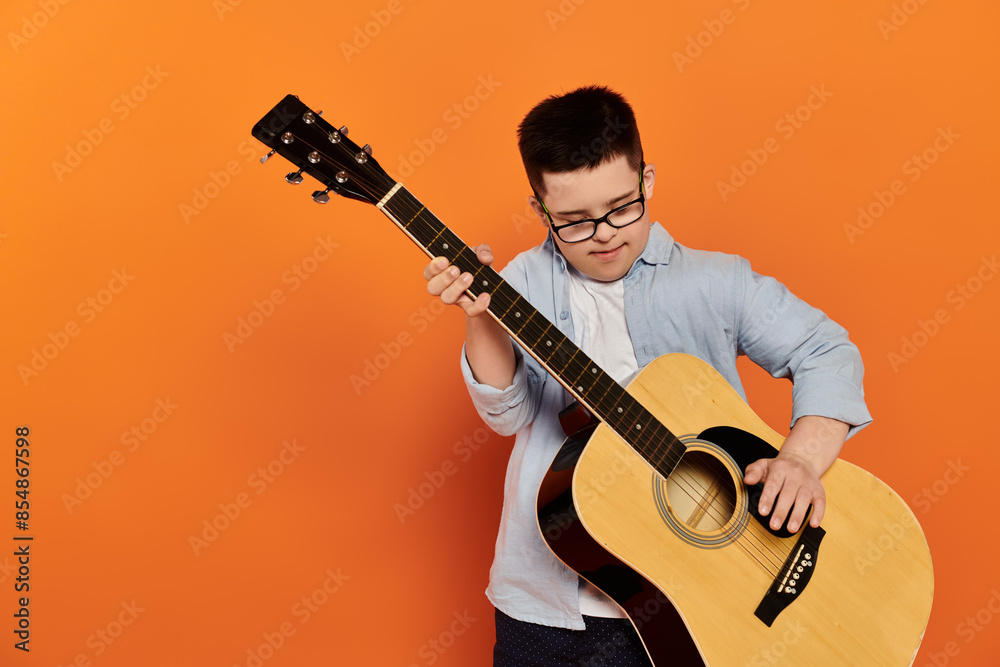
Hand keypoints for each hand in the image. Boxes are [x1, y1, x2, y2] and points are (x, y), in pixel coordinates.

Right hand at [423, 244, 493, 317]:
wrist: (492, 287)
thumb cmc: (479, 268)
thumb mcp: (481, 254)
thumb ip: (483, 250)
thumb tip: (484, 257)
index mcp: (442, 273)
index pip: (429, 272)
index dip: (433, 267)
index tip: (444, 260)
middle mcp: (445, 288)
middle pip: (433, 288)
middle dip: (443, 278)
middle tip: (455, 270)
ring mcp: (456, 299)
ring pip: (447, 298)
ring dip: (456, 287)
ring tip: (469, 277)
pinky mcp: (469, 308)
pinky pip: (470, 311)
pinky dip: (478, 304)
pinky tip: (485, 296)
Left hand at [743, 416, 848, 531]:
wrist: (802, 459)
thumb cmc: (780, 467)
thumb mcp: (763, 465)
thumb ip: (753, 472)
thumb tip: (747, 480)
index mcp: (780, 469)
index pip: (773, 485)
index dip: (768, 499)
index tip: (763, 512)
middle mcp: (795, 476)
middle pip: (788, 494)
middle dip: (781, 511)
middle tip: (774, 525)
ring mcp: (808, 484)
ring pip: (804, 499)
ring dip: (798, 515)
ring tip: (791, 528)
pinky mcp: (818, 491)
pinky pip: (821, 502)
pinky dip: (818, 514)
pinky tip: (813, 524)